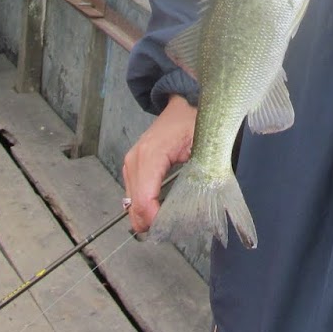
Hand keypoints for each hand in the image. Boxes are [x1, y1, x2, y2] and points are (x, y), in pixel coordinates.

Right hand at [122, 95, 195, 233]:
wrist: (184, 103)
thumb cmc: (194, 121)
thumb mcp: (202, 147)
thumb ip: (198, 174)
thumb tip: (195, 203)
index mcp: (151, 156)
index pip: (144, 200)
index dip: (157, 220)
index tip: (173, 228)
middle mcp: (135, 161)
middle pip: (134, 207)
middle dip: (151, 223)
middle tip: (173, 228)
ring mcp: (131, 163)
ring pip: (130, 204)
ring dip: (146, 216)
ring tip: (168, 220)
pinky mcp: (132, 166)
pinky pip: (132, 195)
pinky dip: (143, 206)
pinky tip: (159, 209)